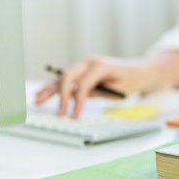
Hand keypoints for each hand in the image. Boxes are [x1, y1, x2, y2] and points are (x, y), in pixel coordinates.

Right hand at [35, 57, 156, 117]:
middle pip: (68, 76)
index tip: (74, 116)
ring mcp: (86, 64)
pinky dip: (56, 86)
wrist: (140, 71)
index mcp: (101, 65)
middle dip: (60, 95)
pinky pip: (68, 78)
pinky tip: (43, 92)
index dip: (77, 101)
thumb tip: (77, 97)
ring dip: (51, 88)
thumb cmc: (132, 81)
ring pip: (64, 76)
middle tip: (59, 113)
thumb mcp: (119, 90)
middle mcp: (90, 61)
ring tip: (37, 99)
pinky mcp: (84, 70)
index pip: (83, 83)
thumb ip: (99, 92)